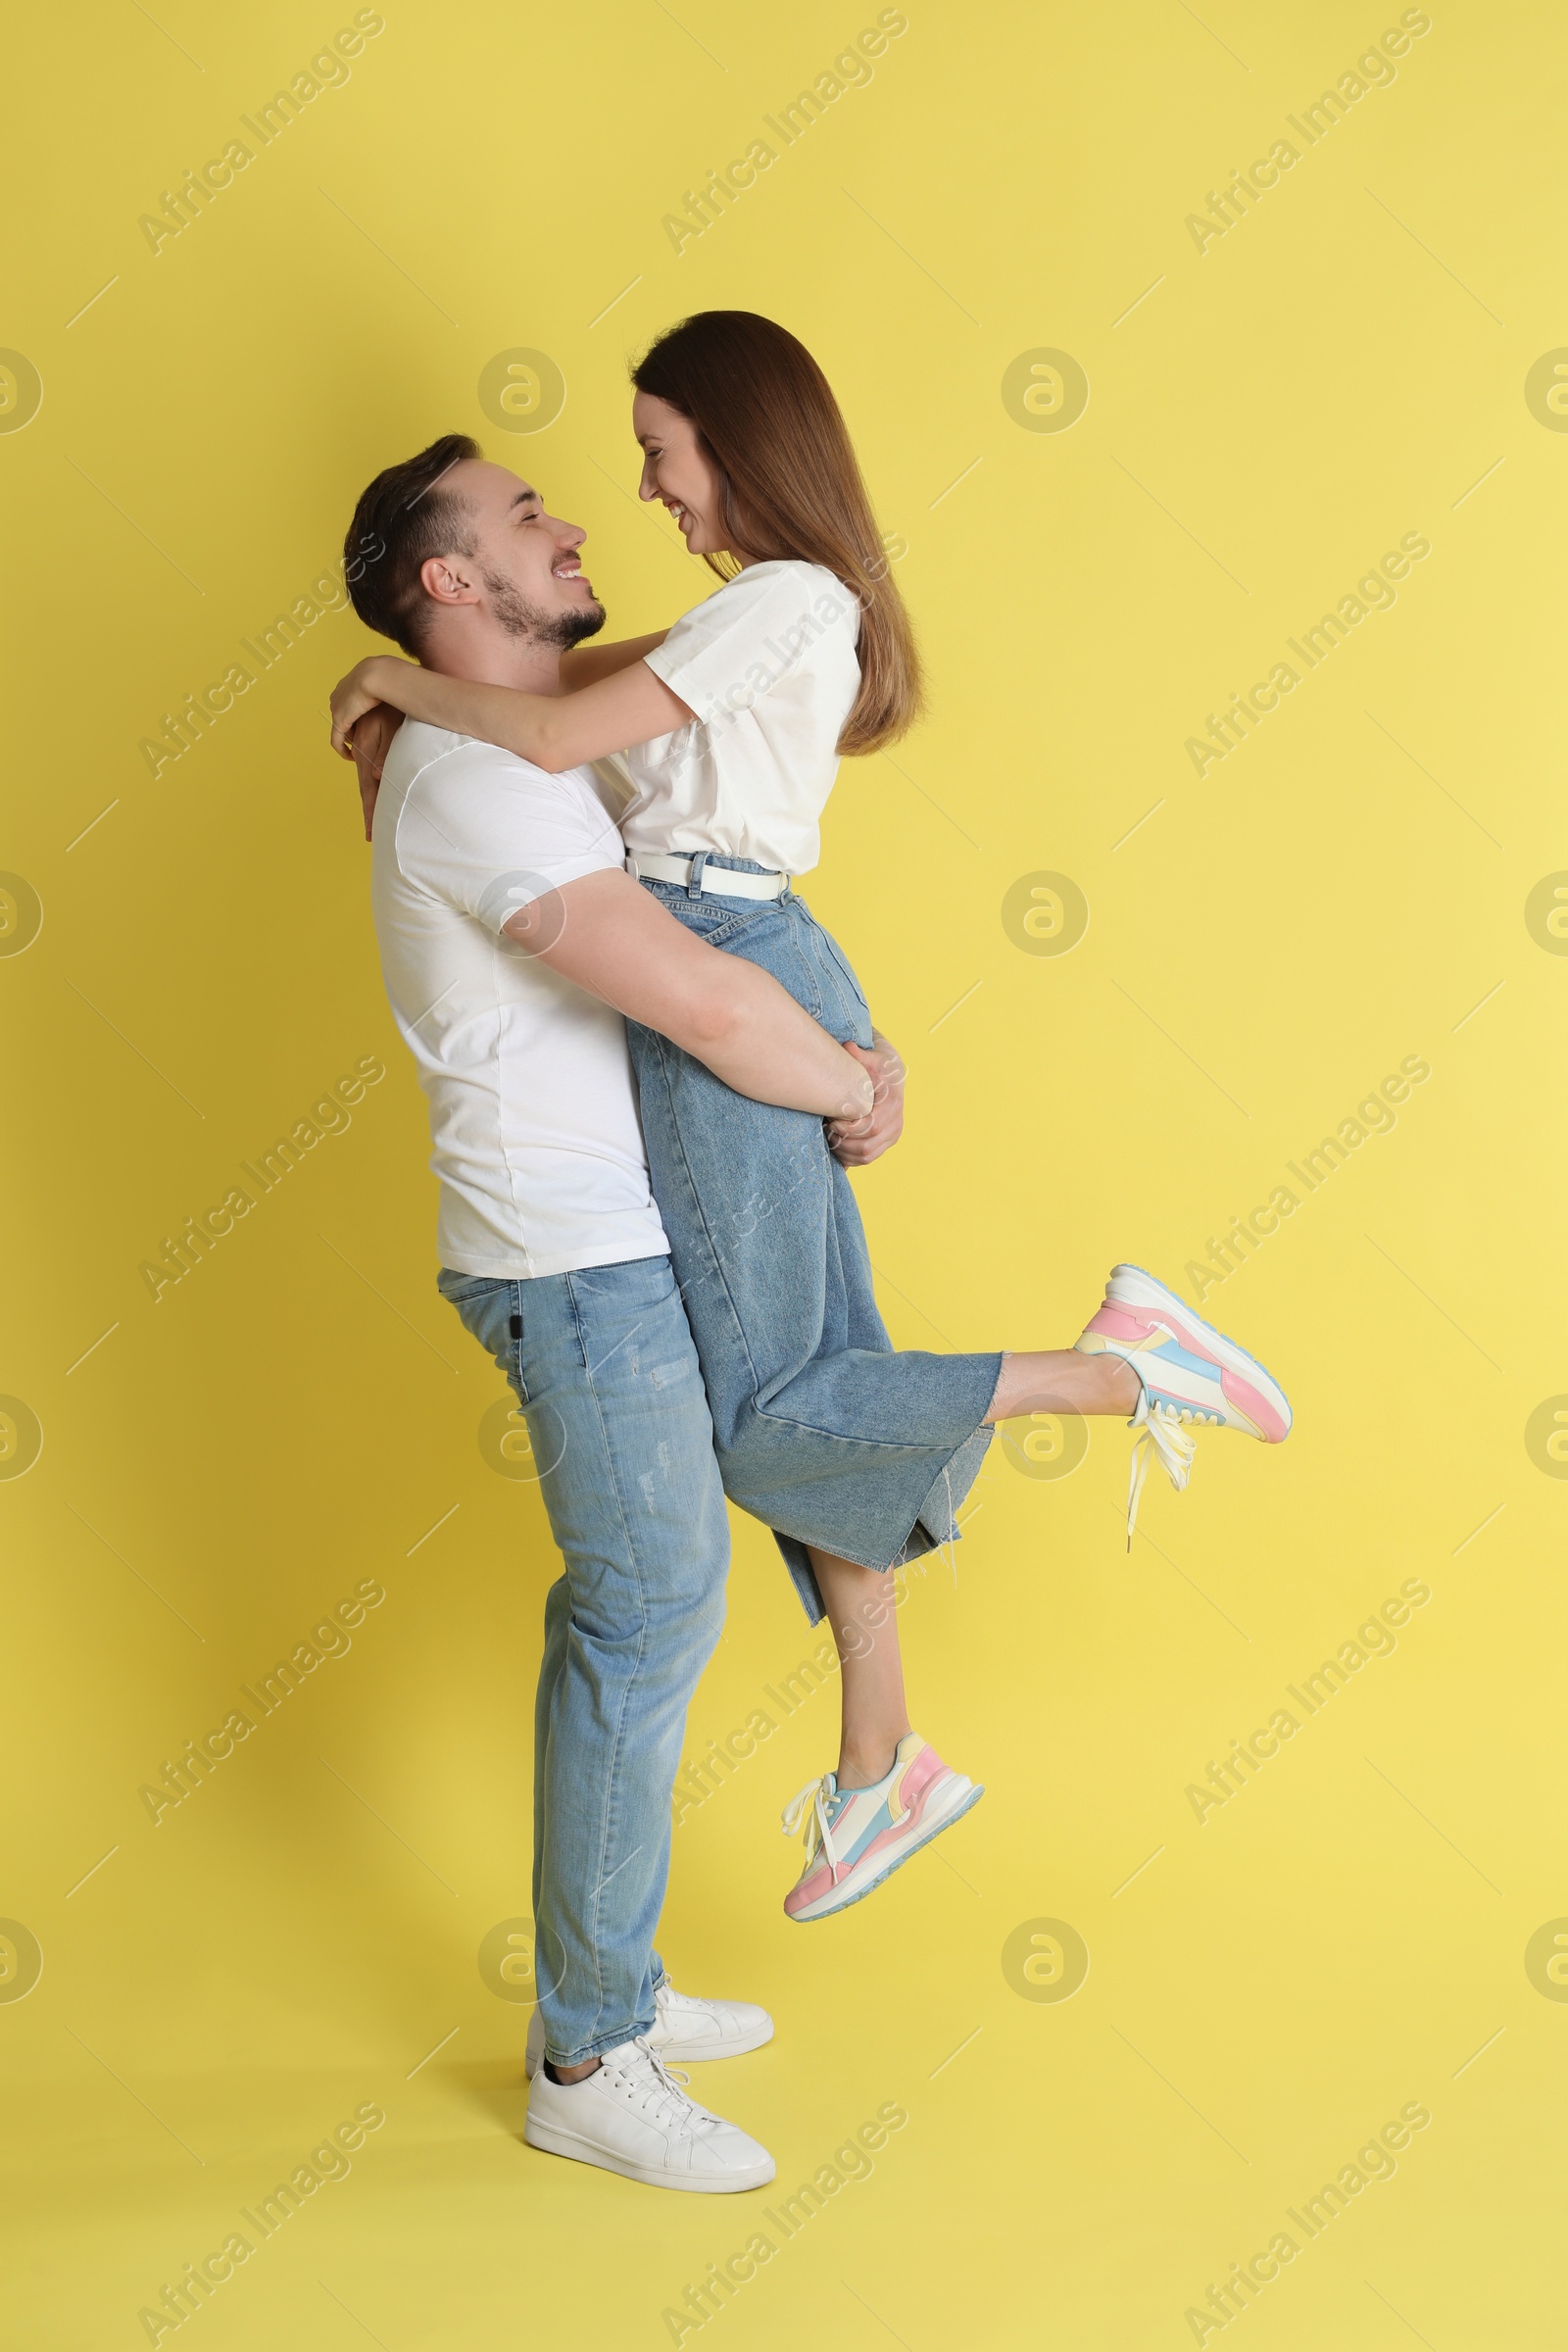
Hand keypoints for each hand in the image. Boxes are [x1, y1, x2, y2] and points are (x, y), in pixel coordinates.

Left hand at [330, 656, 396, 757]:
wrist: (378, 675)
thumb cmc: (390, 678)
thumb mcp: (387, 683)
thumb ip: (387, 689)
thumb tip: (400, 691)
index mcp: (350, 683)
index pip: (350, 703)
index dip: (358, 717)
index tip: (368, 727)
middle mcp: (340, 694)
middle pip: (344, 716)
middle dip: (353, 729)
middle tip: (366, 741)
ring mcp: (337, 707)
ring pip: (341, 728)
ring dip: (350, 739)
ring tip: (362, 750)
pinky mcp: (339, 719)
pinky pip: (336, 740)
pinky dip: (342, 749)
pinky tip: (352, 757)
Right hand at [351, 704, 401, 841]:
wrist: (390, 682)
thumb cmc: (397, 707)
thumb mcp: (393, 729)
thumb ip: (384, 752)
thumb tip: (376, 776)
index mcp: (366, 752)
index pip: (368, 789)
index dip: (370, 812)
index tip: (370, 834)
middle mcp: (360, 750)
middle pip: (364, 788)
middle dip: (369, 811)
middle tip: (371, 834)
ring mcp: (361, 743)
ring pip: (362, 776)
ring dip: (368, 796)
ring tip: (372, 816)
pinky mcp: (366, 736)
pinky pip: (363, 762)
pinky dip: (366, 777)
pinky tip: (374, 784)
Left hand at [827, 1031, 904, 1166]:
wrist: (890, 1075)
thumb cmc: (877, 1066)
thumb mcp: (871, 1058)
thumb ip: (860, 1055)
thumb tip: (848, 1047)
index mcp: (893, 1106)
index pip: (871, 1127)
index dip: (848, 1129)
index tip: (831, 1121)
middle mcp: (896, 1125)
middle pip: (866, 1147)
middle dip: (842, 1141)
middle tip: (826, 1128)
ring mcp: (891, 1137)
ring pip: (865, 1157)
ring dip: (843, 1151)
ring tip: (829, 1135)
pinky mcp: (884, 1144)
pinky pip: (865, 1160)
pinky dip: (848, 1157)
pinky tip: (836, 1143)